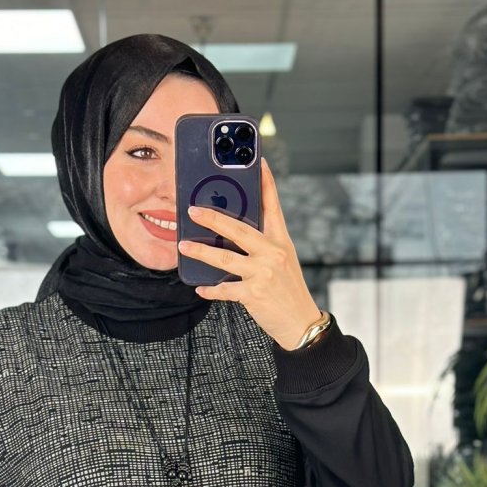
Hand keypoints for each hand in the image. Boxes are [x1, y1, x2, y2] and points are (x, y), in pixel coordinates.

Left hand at [177, 156, 321, 351]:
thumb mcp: (284, 262)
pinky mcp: (253, 294)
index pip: (273, 206)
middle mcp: (272, 253)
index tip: (258, 162)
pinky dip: (211, 289)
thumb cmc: (289, 291)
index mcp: (281, 241)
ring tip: (184, 246)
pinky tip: (201, 288)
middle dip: (213, 218)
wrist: (301, 323)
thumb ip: (264, 246)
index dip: (266, 183)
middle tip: (192, 211)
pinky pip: (225, 290)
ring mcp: (263, 274)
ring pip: (224, 258)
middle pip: (238, 229)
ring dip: (201, 252)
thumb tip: (234, 236)